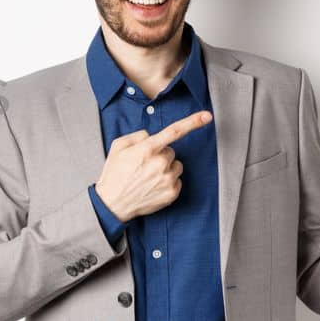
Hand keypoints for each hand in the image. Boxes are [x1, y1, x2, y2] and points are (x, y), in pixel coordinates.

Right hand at [95, 109, 212, 220]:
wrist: (112, 204)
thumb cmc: (114, 174)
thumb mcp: (118, 147)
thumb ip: (137, 136)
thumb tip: (151, 136)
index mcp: (148, 149)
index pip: (174, 131)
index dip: (193, 122)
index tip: (207, 116)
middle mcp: (160, 163)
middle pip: (171, 151)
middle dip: (160, 155)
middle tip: (144, 165)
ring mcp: (167, 179)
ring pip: (176, 166)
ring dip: (166, 168)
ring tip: (148, 177)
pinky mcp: (172, 193)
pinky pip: (177, 180)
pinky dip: (167, 182)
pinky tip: (152, 186)